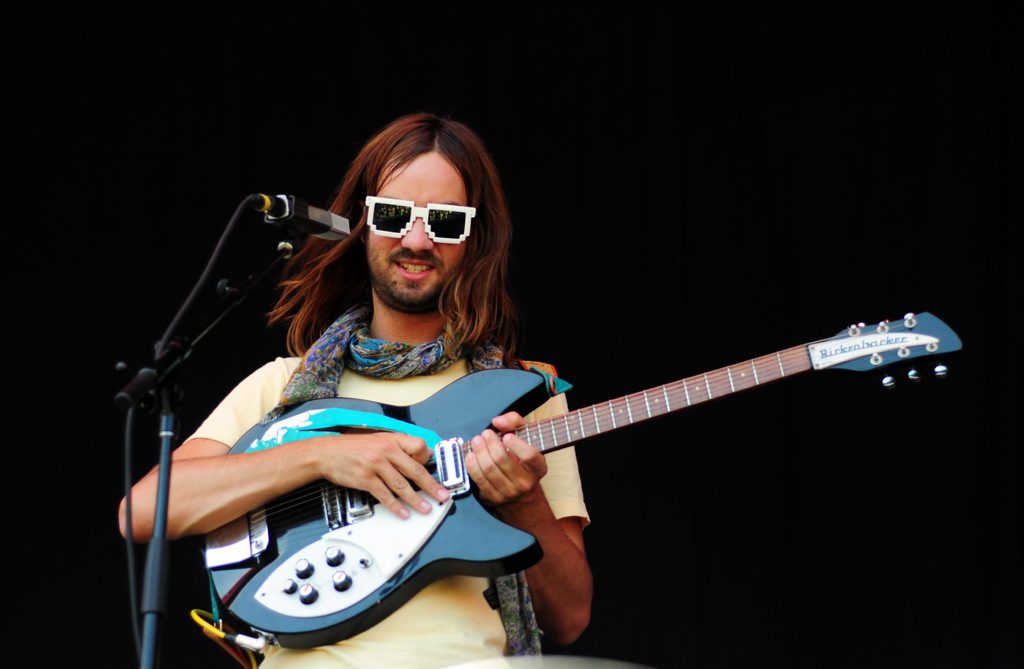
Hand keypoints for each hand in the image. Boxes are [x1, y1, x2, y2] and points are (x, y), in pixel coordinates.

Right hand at [311, 431, 449, 518]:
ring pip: (401, 485)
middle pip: (414, 470)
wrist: (327, 453)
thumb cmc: (353, 447)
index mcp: (392, 439)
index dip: (427, 459)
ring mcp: (376, 465)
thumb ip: (400, 445)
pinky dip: (395, 506)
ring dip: (415, 499)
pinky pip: (385, 495)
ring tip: (425, 508)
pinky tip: (402, 513)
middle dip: (431, 485)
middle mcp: (386, 450)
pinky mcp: (366, 479)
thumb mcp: (379, 439)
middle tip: (442, 496)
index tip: (432, 470)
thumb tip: (424, 452)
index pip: (419, 446)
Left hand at [465, 412, 547, 506]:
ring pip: (488, 469)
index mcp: (537, 467)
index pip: (529, 456)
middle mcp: (525, 482)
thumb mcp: (526, 439)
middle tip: (485, 434)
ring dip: (479, 451)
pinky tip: (471, 455)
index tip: (507, 436)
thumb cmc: (522, 461)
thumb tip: (498, 421)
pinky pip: (479, 479)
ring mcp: (508, 492)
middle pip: (502, 459)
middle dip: (490, 443)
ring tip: (477, 441)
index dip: (516, 444)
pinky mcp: (493, 498)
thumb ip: (514, 423)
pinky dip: (472, 465)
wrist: (522, 496)